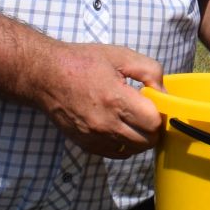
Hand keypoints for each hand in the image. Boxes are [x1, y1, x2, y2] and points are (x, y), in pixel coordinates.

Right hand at [28, 43, 166, 158]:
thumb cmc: (84, 62)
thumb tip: (164, 93)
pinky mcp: (86, 145)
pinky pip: (117, 153)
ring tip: (135, 120)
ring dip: (141, 138)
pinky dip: (125, 145)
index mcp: (116, 99)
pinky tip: (122, 128)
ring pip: (133, 150)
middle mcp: (105, 124)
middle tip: (147, 113)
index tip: (155, 103)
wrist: (45, 76)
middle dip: (154, 128)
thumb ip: (150, 71)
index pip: (153, 122)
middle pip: (147, 141)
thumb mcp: (121, 56)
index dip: (160, 113)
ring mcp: (94, 137)